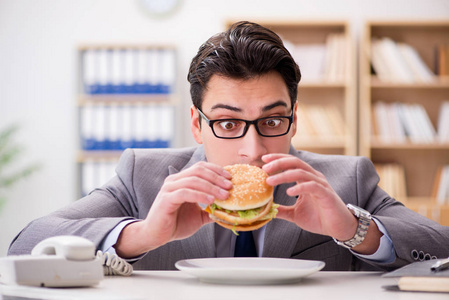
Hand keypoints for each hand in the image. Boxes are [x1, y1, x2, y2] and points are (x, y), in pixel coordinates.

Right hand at [115, 161, 231, 257]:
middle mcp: (174, 181)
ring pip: (193, 180)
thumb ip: (211, 210)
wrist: (157, 236)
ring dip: (211, 186)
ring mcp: (169, 189)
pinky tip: (211, 200)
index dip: (217, 170)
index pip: (201, 167)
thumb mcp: (198, 215)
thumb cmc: (176, 224)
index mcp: (181, 180)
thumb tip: (229, 210)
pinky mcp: (166, 199)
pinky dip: (200, 195)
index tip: (230, 178)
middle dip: (217, 177)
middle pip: (199, 171)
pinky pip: (185, 193)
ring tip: (224, 195)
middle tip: (230, 186)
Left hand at [262, 153, 381, 253]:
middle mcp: (313, 177)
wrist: (339, 228)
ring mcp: (321, 185)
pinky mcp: (326, 194)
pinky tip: (289, 191)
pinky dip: (300, 187)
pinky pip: (312, 186)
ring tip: (270, 181)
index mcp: (306, 178)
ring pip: (301, 172)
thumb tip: (266, 210)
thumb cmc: (319, 218)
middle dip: (278, 163)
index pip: (291, 162)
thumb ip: (282, 210)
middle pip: (295, 162)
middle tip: (264, 168)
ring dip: (283, 175)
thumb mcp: (295, 214)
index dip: (277, 159)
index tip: (263, 160)